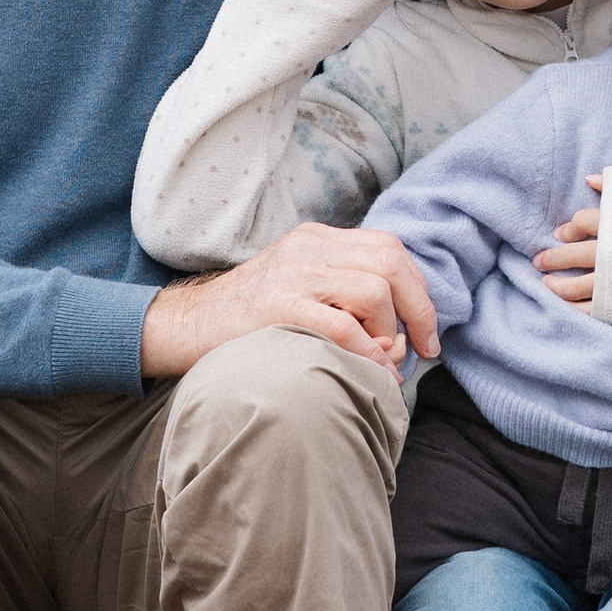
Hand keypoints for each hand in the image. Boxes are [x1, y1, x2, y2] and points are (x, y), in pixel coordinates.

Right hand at [142, 217, 439, 378]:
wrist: (184, 326)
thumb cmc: (249, 319)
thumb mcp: (299, 289)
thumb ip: (343, 296)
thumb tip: (399, 337)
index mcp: (318, 239)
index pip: (390, 249)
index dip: (420, 291)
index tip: (427, 333)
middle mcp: (309, 247)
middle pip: (391, 262)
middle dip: (420, 310)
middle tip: (425, 349)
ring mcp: (292, 273)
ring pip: (374, 290)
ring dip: (391, 331)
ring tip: (386, 362)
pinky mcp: (277, 306)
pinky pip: (341, 325)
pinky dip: (367, 352)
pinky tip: (371, 371)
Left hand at [535, 181, 604, 309]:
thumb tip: (588, 178)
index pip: (581, 222)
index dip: (568, 229)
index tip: (559, 234)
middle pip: (573, 254)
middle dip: (552, 258)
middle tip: (539, 261)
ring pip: (576, 286)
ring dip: (557, 286)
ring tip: (546, 284)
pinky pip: (591, 309)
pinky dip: (574, 308)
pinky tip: (565, 304)